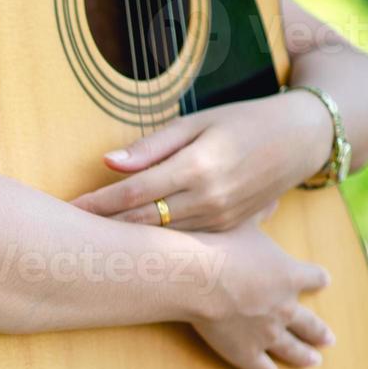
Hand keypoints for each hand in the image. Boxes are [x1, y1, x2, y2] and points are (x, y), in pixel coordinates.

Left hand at [70, 92, 334, 231]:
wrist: (302, 140)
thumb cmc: (243, 121)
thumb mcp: (197, 122)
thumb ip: (152, 146)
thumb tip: (107, 162)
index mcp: (197, 166)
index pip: (132, 193)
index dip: (96, 203)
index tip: (67, 209)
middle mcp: (209, 198)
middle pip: (141, 222)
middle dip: (102, 229)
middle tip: (66, 235)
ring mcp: (221, 219)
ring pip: (161, 237)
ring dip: (124, 241)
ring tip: (88, 244)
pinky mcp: (229, 230)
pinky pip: (184, 240)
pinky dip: (154, 244)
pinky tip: (129, 247)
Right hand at [188, 219, 333, 368]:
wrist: (198, 276)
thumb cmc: (218, 244)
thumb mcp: (243, 222)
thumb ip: (260, 213)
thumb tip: (271, 200)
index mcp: (289, 274)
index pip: (313, 277)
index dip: (316, 279)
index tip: (322, 281)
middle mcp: (285, 306)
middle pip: (307, 320)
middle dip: (318, 330)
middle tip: (328, 339)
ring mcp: (268, 332)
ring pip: (291, 348)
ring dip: (303, 355)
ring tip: (313, 361)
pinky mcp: (246, 352)